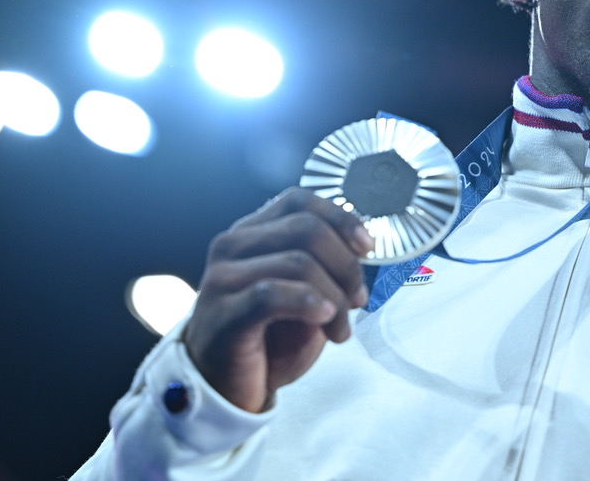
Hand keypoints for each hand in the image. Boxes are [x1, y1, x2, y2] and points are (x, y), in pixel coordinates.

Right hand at [183, 188, 373, 412]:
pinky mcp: (222, 312)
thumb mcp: (304, 293)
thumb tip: (361, 248)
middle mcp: (232, 245)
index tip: (367, 248)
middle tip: (359, 300)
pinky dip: (308, 303)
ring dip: (335, 298)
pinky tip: (324, 320)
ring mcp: (222, 277)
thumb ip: (325, 265)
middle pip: (306, 229)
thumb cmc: (268, 338)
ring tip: (341, 330)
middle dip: (346, 265)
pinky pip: (271, 294)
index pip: (300, 200)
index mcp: (252, 232)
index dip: (340, 218)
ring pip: (298, 262)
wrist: (227, 388)